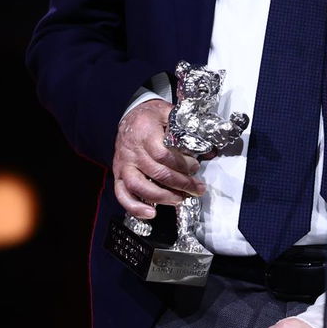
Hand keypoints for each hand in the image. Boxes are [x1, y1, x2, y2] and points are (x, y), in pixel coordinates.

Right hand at [111, 99, 203, 219]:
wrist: (130, 116)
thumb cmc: (152, 117)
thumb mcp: (169, 113)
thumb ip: (186, 128)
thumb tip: (208, 148)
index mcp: (145, 134)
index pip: (163, 155)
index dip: (181, 164)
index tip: (195, 167)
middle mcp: (132, 151)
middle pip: (157, 173)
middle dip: (180, 183)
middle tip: (196, 188)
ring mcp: (123, 165)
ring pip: (139, 186)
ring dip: (162, 197)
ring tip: (179, 199)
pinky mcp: (118, 175)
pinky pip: (122, 194)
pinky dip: (134, 207)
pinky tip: (150, 214)